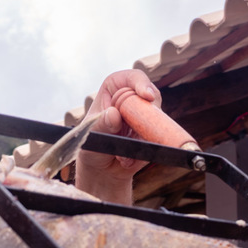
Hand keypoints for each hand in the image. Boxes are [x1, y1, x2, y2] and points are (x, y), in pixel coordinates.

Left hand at [75, 69, 161, 204]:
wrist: (101, 169)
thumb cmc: (91, 145)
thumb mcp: (90, 134)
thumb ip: (101, 124)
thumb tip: (114, 114)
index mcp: (115, 88)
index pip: (133, 78)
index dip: (142, 84)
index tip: (147, 96)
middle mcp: (133, 99)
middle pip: (152, 98)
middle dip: (149, 115)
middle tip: (137, 132)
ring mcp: (146, 117)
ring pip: (157, 121)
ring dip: (141, 139)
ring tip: (120, 154)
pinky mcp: (154, 134)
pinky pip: (157, 140)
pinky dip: (142, 152)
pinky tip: (126, 160)